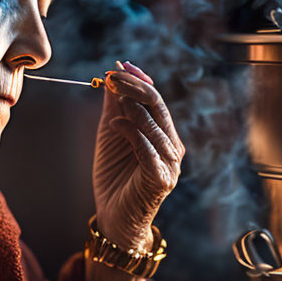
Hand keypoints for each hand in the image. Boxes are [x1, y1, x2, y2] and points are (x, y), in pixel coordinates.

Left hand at [92, 61, 183, 250]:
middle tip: (113, 75)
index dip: (139, 80)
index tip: (119, 64)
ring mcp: (169, 164)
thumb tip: (112, 73)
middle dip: (135, 88)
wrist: (113, 216)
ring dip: (135, 108)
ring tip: (115, 94)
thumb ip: (114, 106)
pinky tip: (117, 124)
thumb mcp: (110, 134)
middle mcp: (171, 146)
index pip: (155, 99)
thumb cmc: (114, 175)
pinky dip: (134, 135)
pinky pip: (150, 152)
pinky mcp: (161, 180)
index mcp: (162, 133)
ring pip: (156, 128)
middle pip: (158, 108)